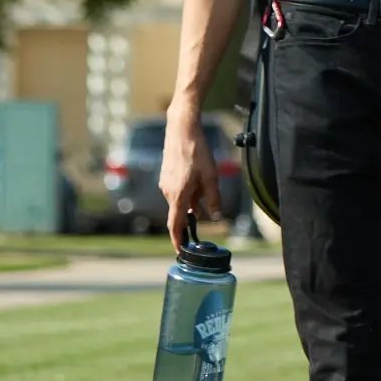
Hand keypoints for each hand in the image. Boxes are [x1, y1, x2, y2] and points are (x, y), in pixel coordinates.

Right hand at [159, 107, 219, 249]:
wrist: (181, 130)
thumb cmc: (197, 152)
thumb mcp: (211, 177)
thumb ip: (213, 199)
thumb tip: (215, 217)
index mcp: (178, 195)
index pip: (175, 225)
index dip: (177, 240)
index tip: (180, 251)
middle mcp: (167, 192)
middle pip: (180, 212)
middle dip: (192, 216)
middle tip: (206, 213)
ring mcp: (165, 183)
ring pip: (180, 201)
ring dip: (193, 202)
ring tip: (207, 188)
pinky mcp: (166, 176)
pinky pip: (177, 191)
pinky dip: (188, 192)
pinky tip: (199, 181)